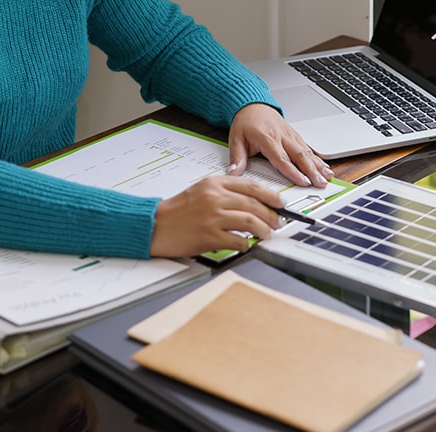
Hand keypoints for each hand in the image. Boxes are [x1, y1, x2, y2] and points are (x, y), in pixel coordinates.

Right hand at [149, 176, 283, 256]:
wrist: (154, 225)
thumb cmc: (177, 210)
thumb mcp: (202, 190)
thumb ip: (225, 191)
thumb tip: (253, 200)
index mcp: (214, 184)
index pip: (251, 186)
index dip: (271, 195)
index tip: (280, 203)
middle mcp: (214, 197)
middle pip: (254, 204)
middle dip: (272, 215)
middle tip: (278, 222)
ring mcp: (212, 217)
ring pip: (250, 221)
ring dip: (264, 229)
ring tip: (267, 234)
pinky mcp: (209, 236)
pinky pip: (238, 240)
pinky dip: (246, 244)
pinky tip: (247, 244)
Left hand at [226, 103, 333, 187]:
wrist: (252, 104)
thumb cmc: (245, 122)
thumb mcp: (235, 139)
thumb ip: (237, 158)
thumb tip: (234, 174)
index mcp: (267, 138)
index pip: (282, 158)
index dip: (293, 171)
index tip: (302, 182)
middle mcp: (282, 136)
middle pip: (300, 155)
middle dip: (312, 171)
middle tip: (320, 183)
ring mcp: (291, 136)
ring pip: (307, 152)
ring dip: (318, 165)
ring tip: (327, 177)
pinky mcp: (295, 136)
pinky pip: (309, 148)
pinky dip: (318, 159)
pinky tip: (325, 167)